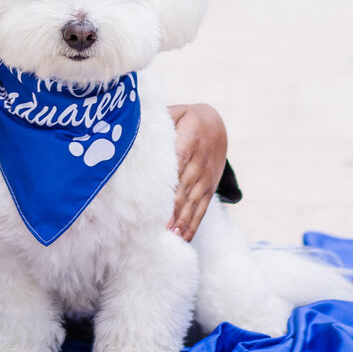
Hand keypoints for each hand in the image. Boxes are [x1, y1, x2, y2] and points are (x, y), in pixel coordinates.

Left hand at [168, 103, 227, 241]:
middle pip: (185, 187)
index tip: (156, 196)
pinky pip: (202, 209)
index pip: (177, 161)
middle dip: (173, 208)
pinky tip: (183, 238)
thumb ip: (159, 121)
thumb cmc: (188, 119)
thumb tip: (134, 125)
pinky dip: (193, 224)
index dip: (169, 180)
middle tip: (159, 226)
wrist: (218, 126)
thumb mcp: (177, 113)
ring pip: (194, 202)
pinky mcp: (209, 189)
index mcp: (189, 140)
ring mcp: (205, 178)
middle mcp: (199, 162)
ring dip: (183, 220)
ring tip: (171, 237)